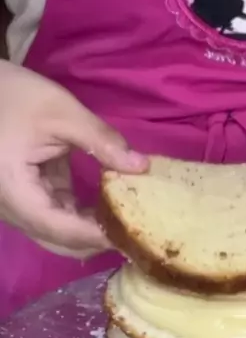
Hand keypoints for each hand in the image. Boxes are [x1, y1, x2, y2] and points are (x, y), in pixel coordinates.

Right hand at [0, 61, 147, 256]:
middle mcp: (12, 209)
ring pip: (57, 233)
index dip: (99, 236)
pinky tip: (107, 204)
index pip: (62, 230)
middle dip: (98, 240)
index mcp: (16, 193)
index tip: (135, 234)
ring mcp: (16, 205)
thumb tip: (142, 167)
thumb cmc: (12, 95)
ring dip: (90, 228)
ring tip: (128, 218)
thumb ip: (101, 141)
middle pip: (60, 242)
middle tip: (137, 231)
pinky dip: (79, 214)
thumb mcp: (61, 112)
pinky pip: (53, 215)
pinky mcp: (24, 195)